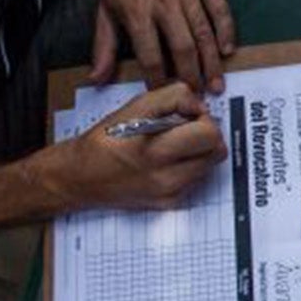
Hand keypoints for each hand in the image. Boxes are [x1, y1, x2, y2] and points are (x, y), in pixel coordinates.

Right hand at [53, 81, 226, 211]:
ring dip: (200, 150)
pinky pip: (197, 179)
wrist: (82, 177)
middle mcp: (165, 176)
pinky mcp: (171, 203)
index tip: (188, 115)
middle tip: (187, 128)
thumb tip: (199, 107)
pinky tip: (168, 160)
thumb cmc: (107, 139)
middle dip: (208, 134)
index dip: (203, 118)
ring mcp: (170, 193)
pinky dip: (189, 166)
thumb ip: (172, 98)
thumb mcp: (135, 106)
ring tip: (175, 144)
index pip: (208, 133)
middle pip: (218, 151)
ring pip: (210, 165)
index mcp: (155, 149)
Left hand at [95, 0, 236, 93]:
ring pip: (203, 33)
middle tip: (198, 96)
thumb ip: (103, 46)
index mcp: (137, 13)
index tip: (165, 95)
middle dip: (191, 77)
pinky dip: (226, 30)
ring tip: (216, 83)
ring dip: (211, 62)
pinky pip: (219, 9)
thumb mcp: (104, 9)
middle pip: (182, 49)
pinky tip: (228, 49)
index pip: (151, 57)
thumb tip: (97, 78)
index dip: (159, 80)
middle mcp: (164, 4)